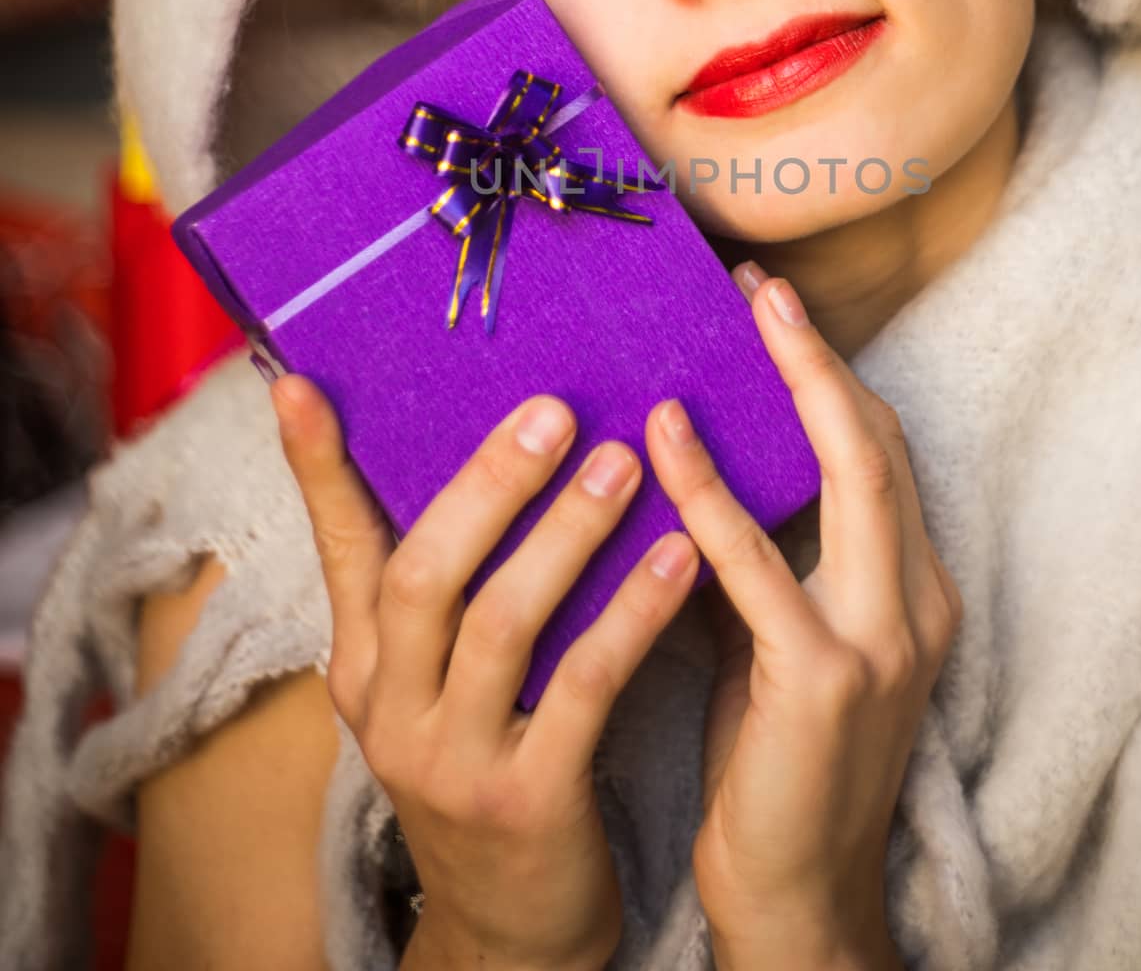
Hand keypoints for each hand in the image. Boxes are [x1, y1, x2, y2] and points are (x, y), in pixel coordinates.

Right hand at [271, 374, 699, 970]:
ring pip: (503, 623)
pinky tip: (681, 555)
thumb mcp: (436, 681)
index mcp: (364, 663)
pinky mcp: (527, 801)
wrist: (512, 924)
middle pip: (424, 572)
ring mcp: (454, 759)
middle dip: (489, 484)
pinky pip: (585, 687)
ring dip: (568, 534)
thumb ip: (446, 584)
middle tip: (555, 409)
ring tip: (626, 461)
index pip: (338, 545)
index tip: (300, 381)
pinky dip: (633, 613)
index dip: (318, 466)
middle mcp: (391, 707)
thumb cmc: (488, 759)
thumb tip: (459, 454)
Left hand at [641, 261, 961, 968]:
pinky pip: (758, 563)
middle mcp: (915, 600)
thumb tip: (686, 458)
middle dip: (824, 355)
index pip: (878, 454)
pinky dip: (711, 488)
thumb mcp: (775, 637)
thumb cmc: (774, 761)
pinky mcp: (823, 680)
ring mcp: (880, 640)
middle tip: (762, 284)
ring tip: (743, 313)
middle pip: (880, 442)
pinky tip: (663, 433)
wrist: (799, 898)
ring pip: (852, 476)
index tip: (773, 310)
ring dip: (798, 383)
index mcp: (909, 587)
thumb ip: (755, 553)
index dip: (829, 375)